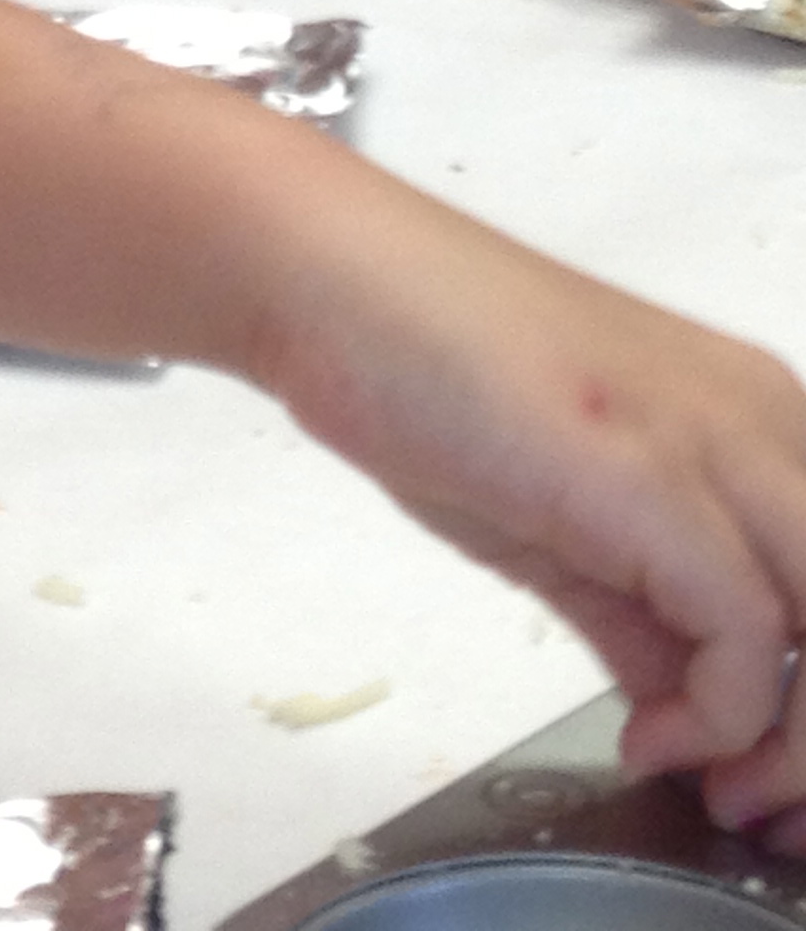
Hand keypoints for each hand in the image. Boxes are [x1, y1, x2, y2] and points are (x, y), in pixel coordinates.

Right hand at [259, 194, 805, 835]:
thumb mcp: (562, 513)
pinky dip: (717, 720)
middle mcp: (764, 419)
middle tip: (753, 812)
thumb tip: (686, 711)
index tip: (761, 786)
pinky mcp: (654, 476)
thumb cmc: (426, 370)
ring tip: (717, 793)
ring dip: (792, 750)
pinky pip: (750, 638)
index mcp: (757, 416)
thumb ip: (643, 613)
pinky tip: (646, 735)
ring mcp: (717, 441)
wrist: (335, 284)